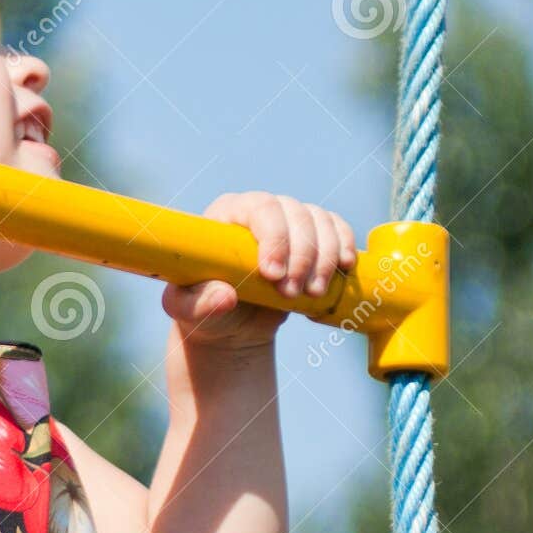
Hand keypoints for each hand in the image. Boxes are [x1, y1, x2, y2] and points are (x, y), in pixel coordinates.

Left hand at [162, 190, 358, 351]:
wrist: (233, 324)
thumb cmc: (204, 310)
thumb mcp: (188, 310)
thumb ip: (198, 304)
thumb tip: (224, 298)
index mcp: (226, 214)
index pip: (258, 208)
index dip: (273, 237)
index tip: (273, 274)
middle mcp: (259, 209)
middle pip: (294, 212)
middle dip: (300, 254)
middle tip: (291, 292)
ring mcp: (288, 219)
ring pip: (319, 221)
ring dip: (324, 257)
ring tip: (312, 293)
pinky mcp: (312, 235)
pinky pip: (336, 228)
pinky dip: (343, 246)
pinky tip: (344, 268)